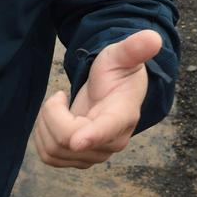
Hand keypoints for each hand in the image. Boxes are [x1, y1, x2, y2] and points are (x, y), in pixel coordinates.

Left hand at [32, 29, 161, 168]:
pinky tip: (54, 120)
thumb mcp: (122, 54)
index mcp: (122, 115)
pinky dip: (42, 137)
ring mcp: (95, 154)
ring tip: (59, 106)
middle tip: (60, 94)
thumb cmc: (118, 70)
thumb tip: (153, 38)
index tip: (77, 141)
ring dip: (46, 125)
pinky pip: (49, 157)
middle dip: (52, 113)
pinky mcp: (80, 159)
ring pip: (53, 151)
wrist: (113, 90)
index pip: (107, 129)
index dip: (92, 135)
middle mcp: (111, 142)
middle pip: (67, 140)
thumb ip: (135, 48)